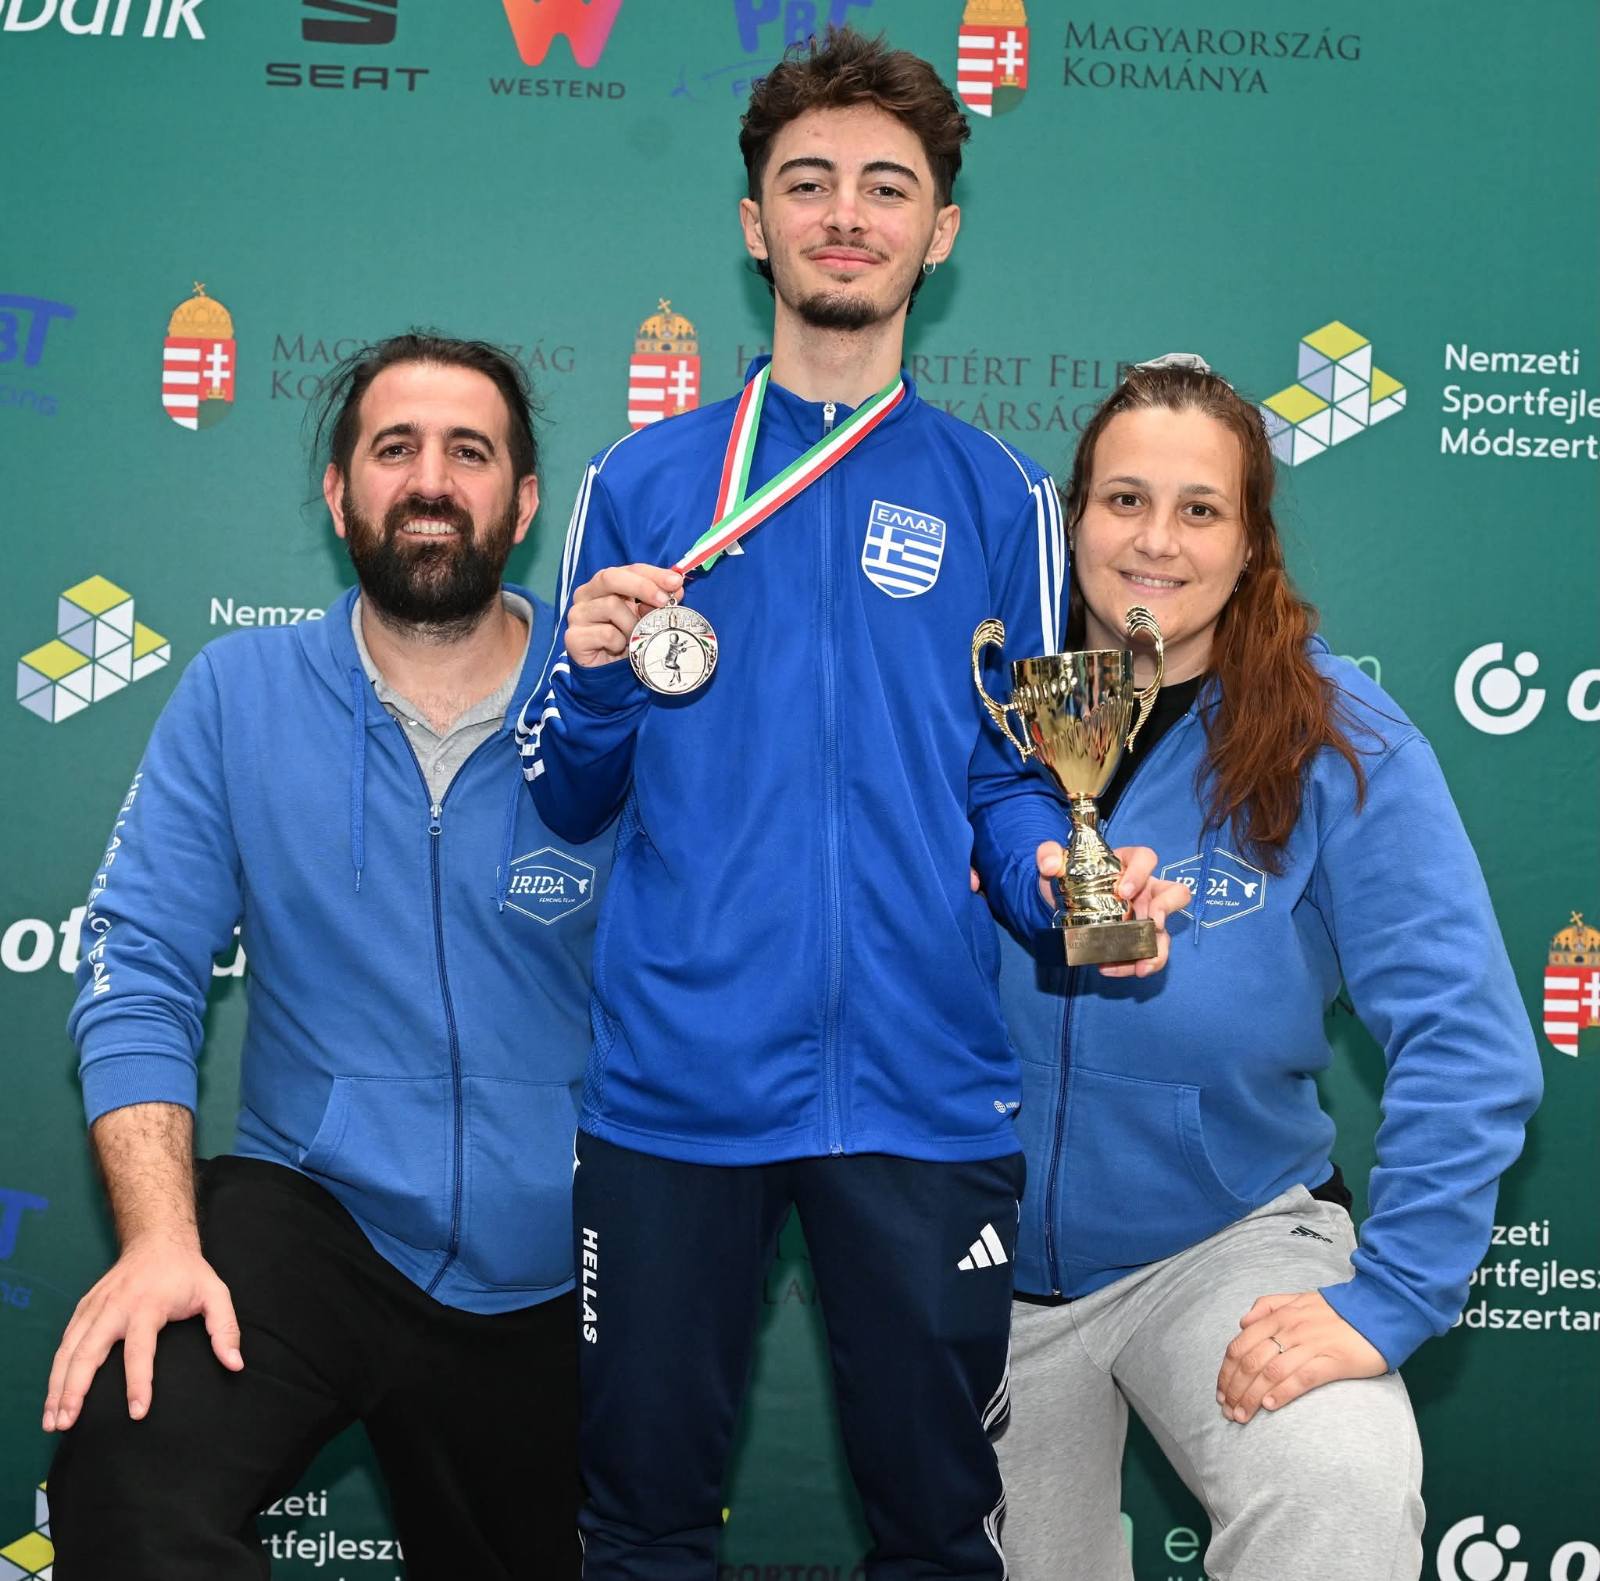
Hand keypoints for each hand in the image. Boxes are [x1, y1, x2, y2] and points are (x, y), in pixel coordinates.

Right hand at [43, 1236, 242, 1430]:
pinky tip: (52, 1397)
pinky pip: (65, 1342)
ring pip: (68, 1350)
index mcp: (148, 1304)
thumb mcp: (216, 1292)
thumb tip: (235, 1364)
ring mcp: (95, 1307)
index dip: (139, 1382)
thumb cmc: (188, 1272)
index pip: (140, 1350)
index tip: (137, 1413)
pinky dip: (55, 1371)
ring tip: (53, 1422)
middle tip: (67, 1424)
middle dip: (75, 1390)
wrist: (157, 1239)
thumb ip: (225, 1328)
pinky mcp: (83, 1308)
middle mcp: (115, 1307)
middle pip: (89, 1352)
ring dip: (56, 1387)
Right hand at [565, 565, 682, 667]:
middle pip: (611, 577)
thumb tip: (677, 589)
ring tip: (635, 638)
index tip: (676, 582)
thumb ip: (659, 602)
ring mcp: (578, 614)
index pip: (630, 569)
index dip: (654, 574)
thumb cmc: (627, 640)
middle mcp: (587, 594)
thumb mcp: (646, 618)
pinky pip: (606, 633)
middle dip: (642, 586)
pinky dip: (620, 642)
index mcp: (606, 584)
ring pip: (611, 605)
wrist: (608, 672)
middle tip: (664, 600)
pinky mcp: (574, 637)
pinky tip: (618, 648)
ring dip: (632, 624)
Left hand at [1033, 842, 1190, 976]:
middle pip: (1175, 893)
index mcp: (1128, 863)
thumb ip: (1049, 854)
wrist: (1059, 901)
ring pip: (1166, 932)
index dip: (1140, 873)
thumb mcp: (1054, 861)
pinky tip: (1109, 968)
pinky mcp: (1137, 939)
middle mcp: (1145, 889)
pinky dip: (1132, 965)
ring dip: (1158, 951)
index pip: (1146, 858)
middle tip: (1152, 924)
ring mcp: (1145, 916)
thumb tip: (1050, 864)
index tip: (1124, 891)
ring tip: (1141, 968)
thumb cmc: (1067, 875)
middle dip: (1167, 908)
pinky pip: (1146, 954)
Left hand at [1216, 1290, 1385, 1423]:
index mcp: (1278, 1316)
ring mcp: (1310, 1345)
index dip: (1226, 1371)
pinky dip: (1283, 1392)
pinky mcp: (1333, 1361)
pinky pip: (1302, 1378)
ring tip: (1242, 1415)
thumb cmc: (1337, 1309)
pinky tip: (1270, 1405)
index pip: (1240, 1345)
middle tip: (1227, 1410)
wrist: (1380, 1309)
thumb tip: (1242, 1321)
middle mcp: (1289, 1329)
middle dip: (1234, 1389)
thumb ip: (1268, 1306)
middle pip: (1251, 1362)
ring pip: (1270, 1372)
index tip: (1221, 1391)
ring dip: (1251, 1396)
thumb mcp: (1297, 1299)